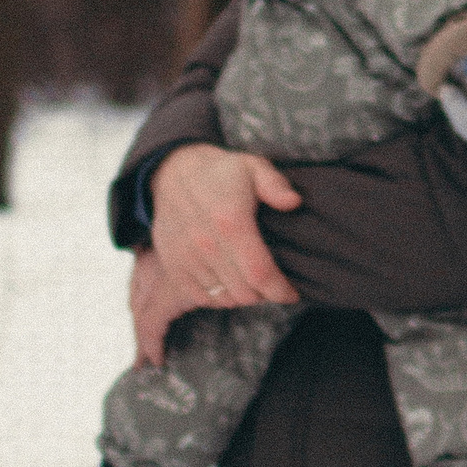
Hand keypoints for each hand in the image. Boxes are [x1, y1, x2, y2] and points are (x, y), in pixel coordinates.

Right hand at [140, 145, 299, 363]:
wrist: (173, 173)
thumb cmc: (220, 173)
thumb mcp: (253, 167)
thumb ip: (275, 185)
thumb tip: (293, 202)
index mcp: (231, 222)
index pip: (260, 274)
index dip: (280, 290)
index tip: (292, 294)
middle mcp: (207, 244)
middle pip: (244, 293)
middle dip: (264, 295)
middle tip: (272, 285)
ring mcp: (187, 257)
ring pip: (224, 299)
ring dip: (242, 296)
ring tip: (251, 283)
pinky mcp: (173, 265)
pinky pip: (201, 298)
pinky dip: (219, 297)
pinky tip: (229, 283)